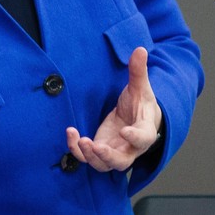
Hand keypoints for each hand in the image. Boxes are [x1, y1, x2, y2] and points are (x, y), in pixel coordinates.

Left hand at [65, 46, 161, 171]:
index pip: (143, 139)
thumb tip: (140, 50)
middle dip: (107, 156)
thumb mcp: (140, 86)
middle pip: (122, 161)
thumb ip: (139, 71)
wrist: (137, 117)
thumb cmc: (140, 104)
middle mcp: (130, 147)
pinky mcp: (99, 149)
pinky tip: (70, 133)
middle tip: (95, 146)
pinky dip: (77, 150)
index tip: (125, 131)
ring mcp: (114, 151)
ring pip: (103, 164)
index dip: (135, 138)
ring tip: (79, 140)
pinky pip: (87, 157)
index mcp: (144, 130)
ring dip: (90, 156)